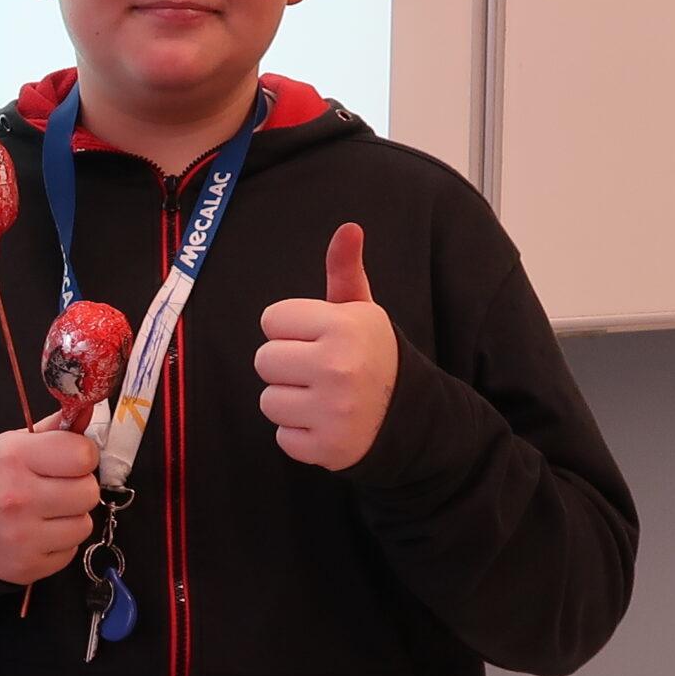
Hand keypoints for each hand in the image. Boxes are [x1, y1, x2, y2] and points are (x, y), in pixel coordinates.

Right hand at [0, 419, 103, 583]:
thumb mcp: (16, 445)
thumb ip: (55, 430)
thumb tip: (89, 409)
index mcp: (14, 458)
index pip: (82, 454)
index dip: (81, 456)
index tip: (67, 460)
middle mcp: (17, 498)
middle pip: (89, 492)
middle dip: (78, 488)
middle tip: (56, 488)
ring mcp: (22, 536)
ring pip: (84, 524)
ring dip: (71, 518)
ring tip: (47, 512)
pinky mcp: (28, 565)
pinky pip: (72, 551)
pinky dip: (61, 542)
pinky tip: (39, 533)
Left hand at [255, 223, 398, 470]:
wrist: (409, 414)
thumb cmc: (371, 355)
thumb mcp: (361, 310)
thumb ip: (345, 270)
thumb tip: (348, 228)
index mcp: (344, 326)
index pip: (272, 319)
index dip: (290, 328)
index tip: (314, 338)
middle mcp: (339, 367)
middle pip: (264, 360)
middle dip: (286, 364)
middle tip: (316, 369)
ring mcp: (333, 411)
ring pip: (268, 401)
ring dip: (289, 401)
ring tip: (320, 396)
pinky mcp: (328, 448)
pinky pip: (282, 437)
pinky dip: (299, 434)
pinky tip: (325, 422)